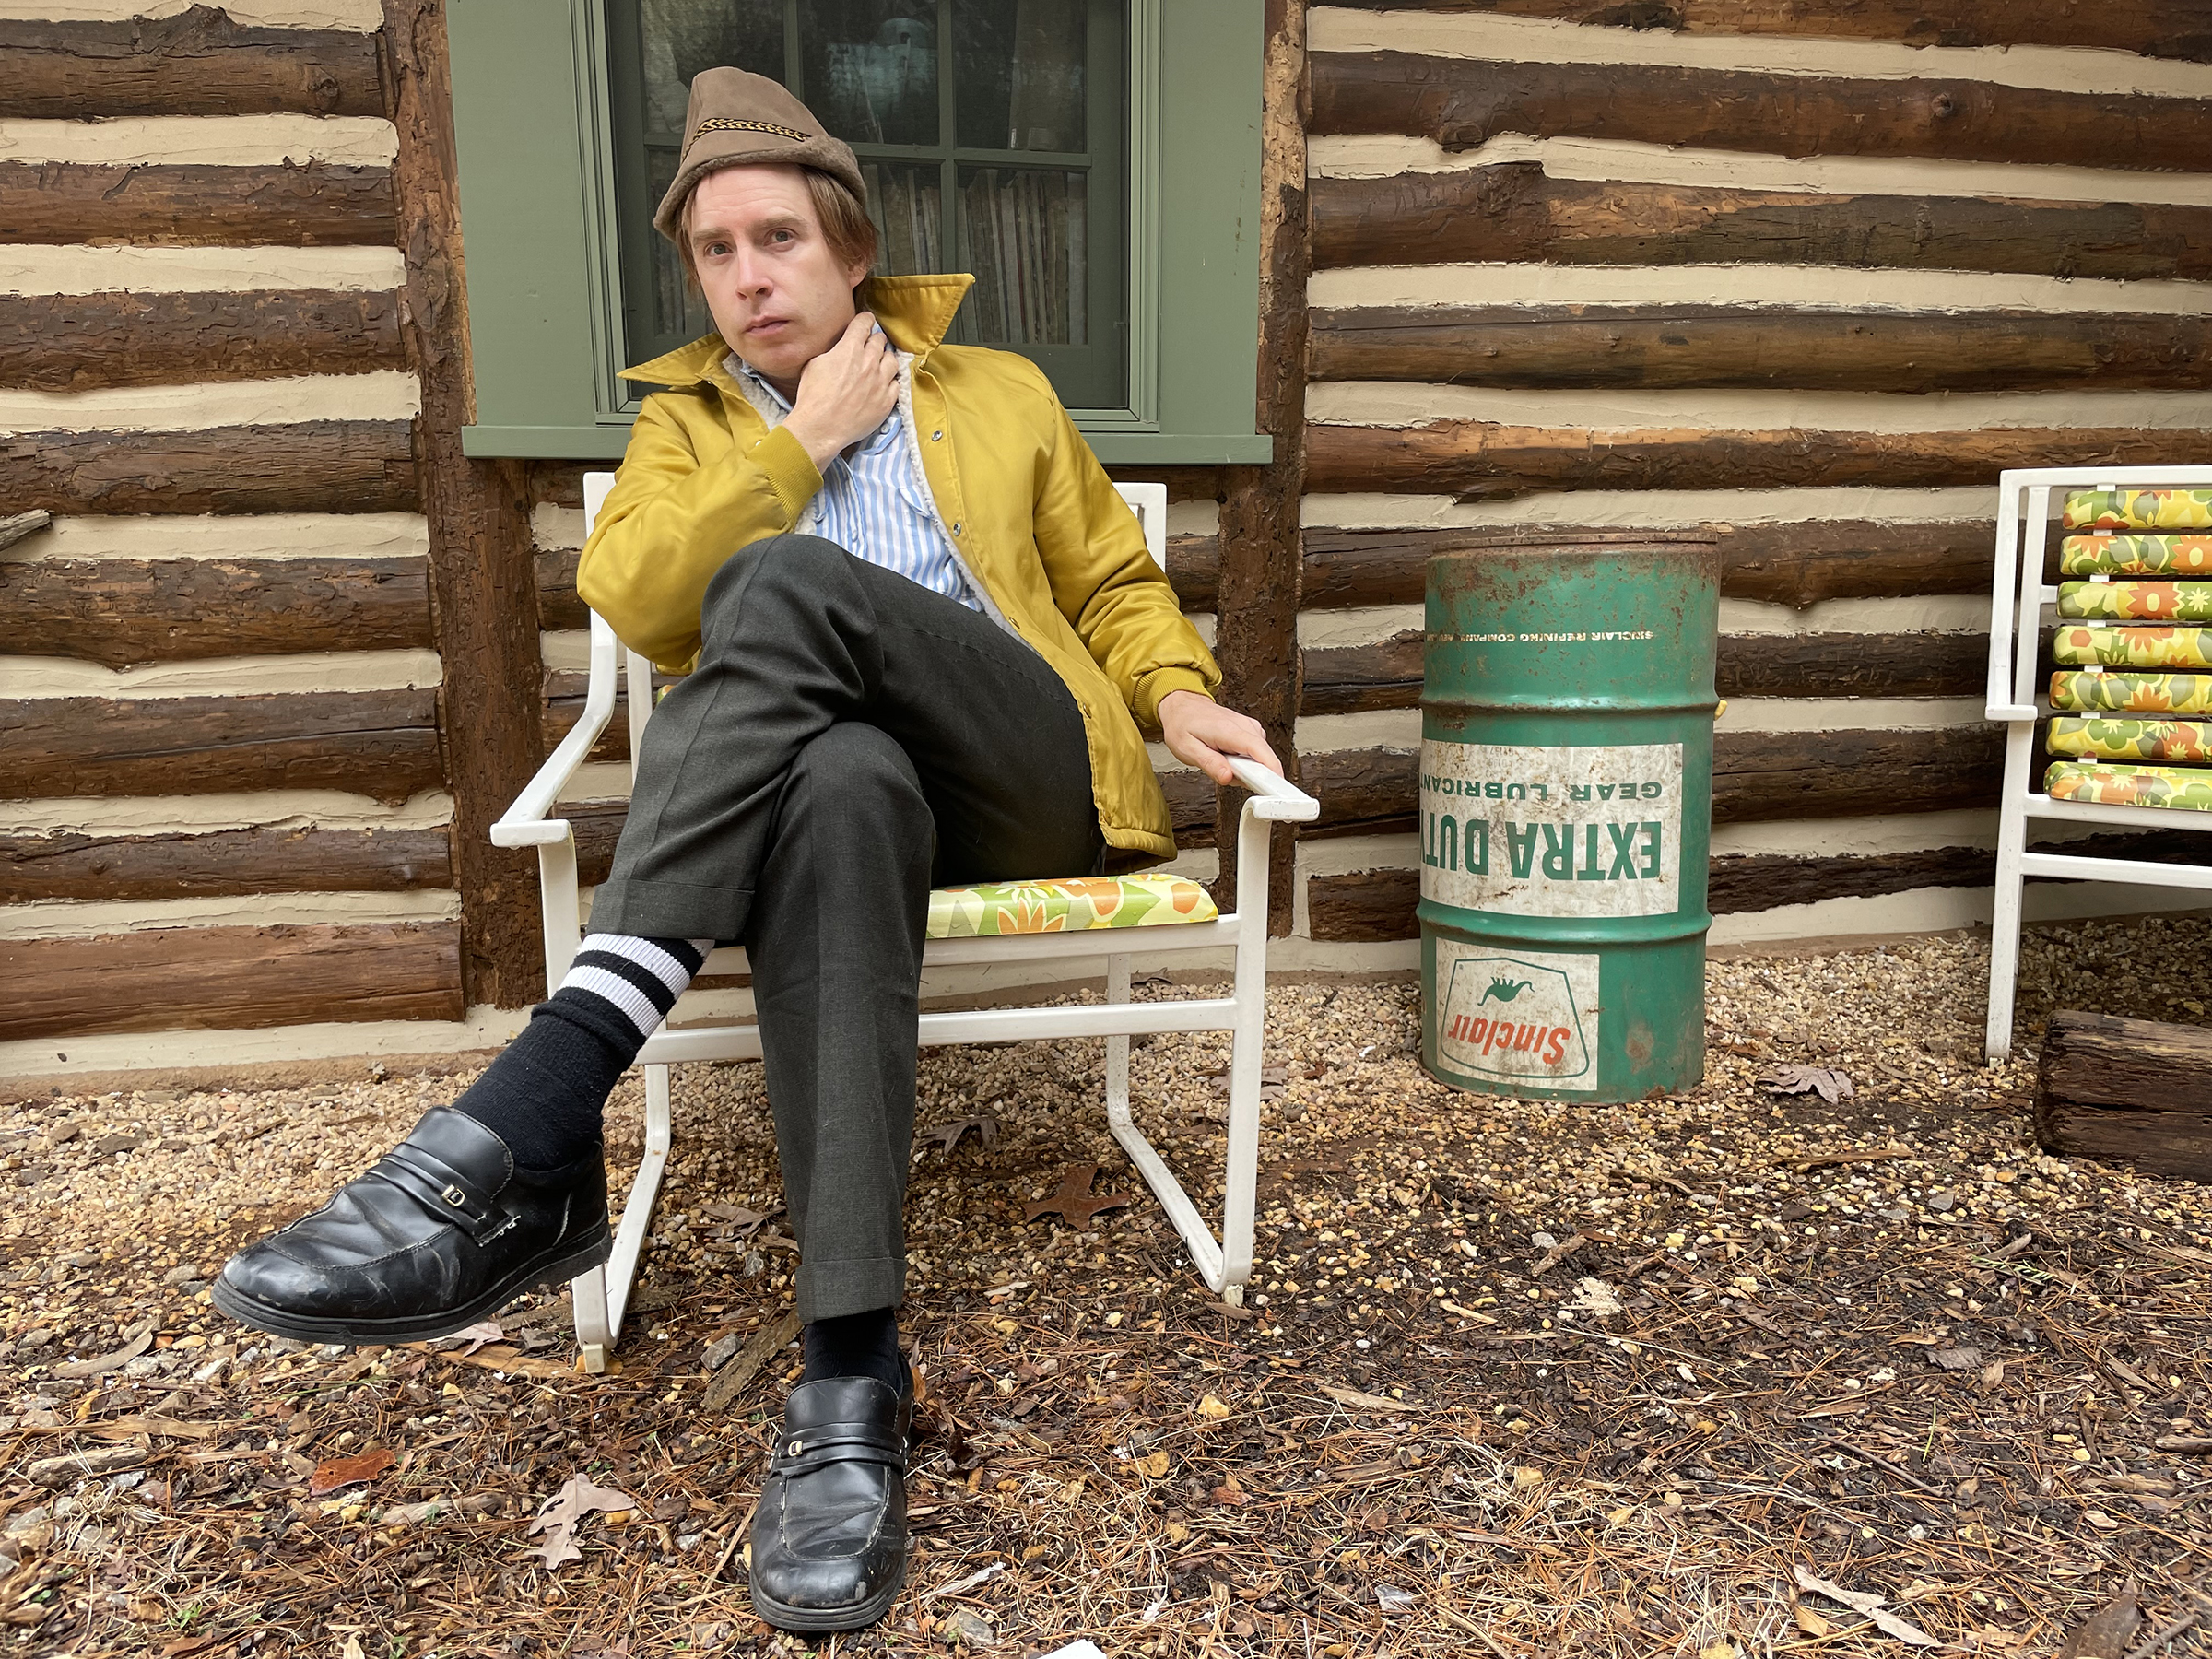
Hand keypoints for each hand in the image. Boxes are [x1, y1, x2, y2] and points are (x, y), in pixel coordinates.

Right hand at [782, 312, 898, 471]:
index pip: (864, 323)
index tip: (866, 321)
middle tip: (870, 346)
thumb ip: (833, 352)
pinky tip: (883, 385)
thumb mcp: (814, 364)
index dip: (866, 320)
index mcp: (849, 349)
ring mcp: (880, 382)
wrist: (820, 428)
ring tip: (879, 365)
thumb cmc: (813, 398)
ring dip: (885, 359)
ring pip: (892, 360)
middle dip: (874, 340)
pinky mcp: (886, 401)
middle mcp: (869, 362)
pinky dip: (890, 382)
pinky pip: (896, 384)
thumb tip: (840, 350)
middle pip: (880, 340)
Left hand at [1158, 690, 1281, 786]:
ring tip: (1222, 763)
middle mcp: (1245, 726)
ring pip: (1261, 759)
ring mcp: (1250, 727)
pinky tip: (1229, 758)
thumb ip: (1210, 764)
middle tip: (1225, 774)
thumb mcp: (1187, 749)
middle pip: (1265, 759)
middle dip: (1250, 776)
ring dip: (1246, 770)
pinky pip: (1257, 754)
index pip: (1260, 752)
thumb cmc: (1182, 725)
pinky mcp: (1251, 731)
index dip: (1271, 773)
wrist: (1183, 706)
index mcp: (1229, 730)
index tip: (1272, 790)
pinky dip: (1245, 762)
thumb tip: (1227, 778)